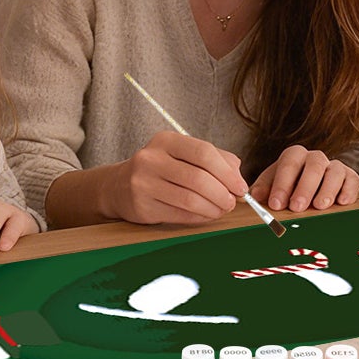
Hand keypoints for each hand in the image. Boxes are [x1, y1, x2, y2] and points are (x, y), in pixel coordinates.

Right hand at [105, 131, 247, 225]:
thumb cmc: (161, 169)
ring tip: (221, 210)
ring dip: (213, 208)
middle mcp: (151, 159)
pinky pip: (180, 215)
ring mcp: (143, 183)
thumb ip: (215, 159)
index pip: (204, 152)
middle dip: (222, 193)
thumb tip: (239, 177)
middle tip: (232, 202)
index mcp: (166, 140)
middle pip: (199, 178)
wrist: (118, 186)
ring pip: (190, 200)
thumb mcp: (183, 154)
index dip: (227, 172)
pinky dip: (199, 217)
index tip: (240, 187)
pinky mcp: (142, 206)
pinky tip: (206, 215)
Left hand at [251, 147, 358, 212]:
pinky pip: (353, 180)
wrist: (309, 189)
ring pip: (335, 171)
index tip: (276, 203)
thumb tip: (255, 196)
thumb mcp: (272, 187)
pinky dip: (348, 190)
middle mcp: (315, 158)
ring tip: (320, 206)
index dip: (282, 183)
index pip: (289, 164)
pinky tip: (342, 202)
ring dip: (327, 189)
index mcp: (294, 156)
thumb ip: (263, 190)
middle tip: (297, 207)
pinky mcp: (350, 177)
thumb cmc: (287, 189)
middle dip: (304, 187)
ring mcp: (334, 166)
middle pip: (313, 166)